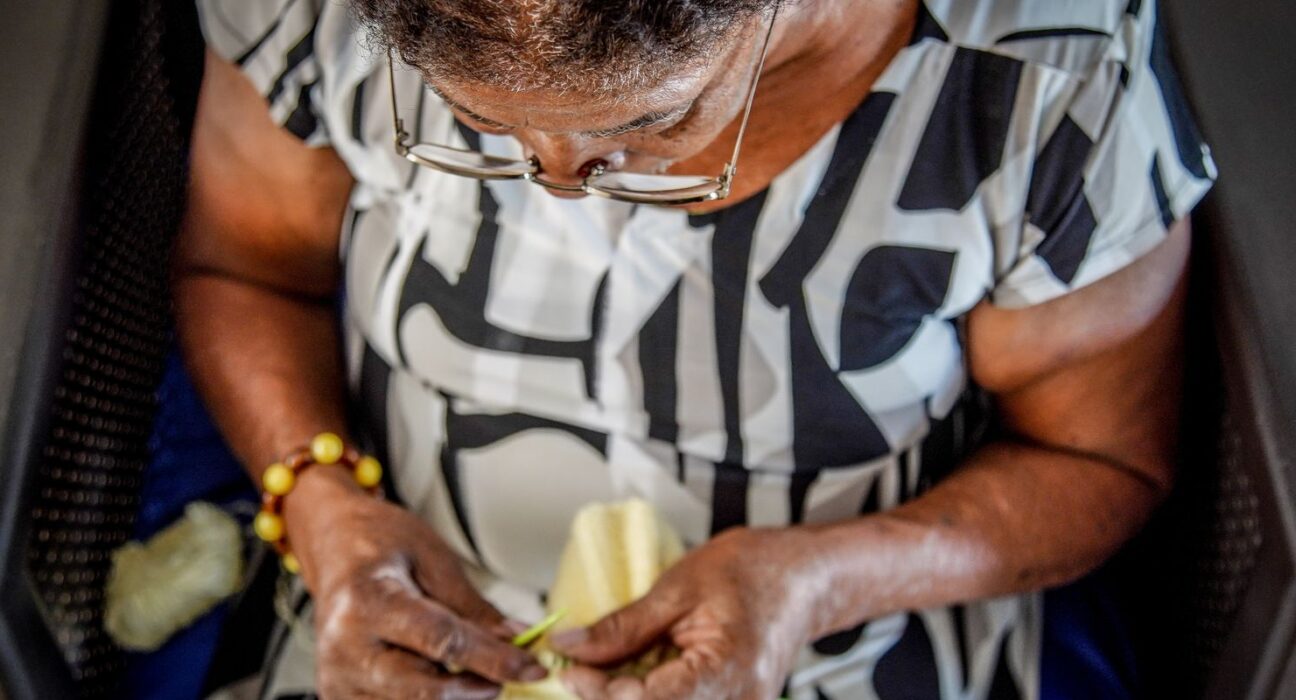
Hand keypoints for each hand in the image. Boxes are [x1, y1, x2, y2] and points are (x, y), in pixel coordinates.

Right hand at [283, 467, 548, 698]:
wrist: (334, 546)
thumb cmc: (379, 543)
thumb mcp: (433, 558)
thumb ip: (473, 607)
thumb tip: (516, 639)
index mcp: (367, 600)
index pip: (443, 642)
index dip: (494, 659)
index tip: (531, 667)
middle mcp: (344, 646)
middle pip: (427, 688)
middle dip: (477, 686)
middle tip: (509, 672)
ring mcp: (337, 676)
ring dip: (455, 694)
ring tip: (477, 671)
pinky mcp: (338, 694)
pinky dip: (428, 696)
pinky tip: (444, 676)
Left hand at [552, 526, 829, 699]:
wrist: (805, 577)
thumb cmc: (754, 570)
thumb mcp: (678, 587)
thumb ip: (623, 627)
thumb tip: (570, 647)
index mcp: (726, 671)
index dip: (598, 692)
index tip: (569, 668)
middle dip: (608, 698)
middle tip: (581, 668)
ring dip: (628, 697)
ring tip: (610, 667)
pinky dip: (651, 695)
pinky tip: (637, 675)